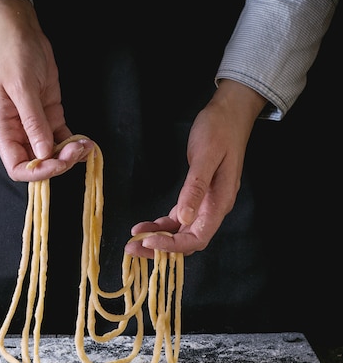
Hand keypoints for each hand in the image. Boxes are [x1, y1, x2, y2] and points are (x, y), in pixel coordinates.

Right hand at [0, 0, 93, 180]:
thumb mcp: (22, 88)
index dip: (38, 172)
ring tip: (86, 146)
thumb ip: (33, 122)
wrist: (23, 34)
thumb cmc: (15, 56)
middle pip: (39, 164)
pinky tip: (87, 142)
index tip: (57, 162)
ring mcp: (37, 126)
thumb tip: (42, 153)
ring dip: (71, 155)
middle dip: (59, 163)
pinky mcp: (51, 117)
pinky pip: (63, 139)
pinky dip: (75, 144)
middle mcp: (19, 132)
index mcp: (5, 129)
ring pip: (53, 154)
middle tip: (77, 150)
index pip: (17, 167)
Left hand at [125, 80, 266, 257]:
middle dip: (160, 248)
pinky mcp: (197, 196)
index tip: (149, 243)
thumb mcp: (205, 157)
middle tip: (132, 249)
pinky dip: (162, 225)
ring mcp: (205, 204)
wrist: (230, 113)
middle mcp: (213, 209)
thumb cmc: (219, 131)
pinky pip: (179, 219)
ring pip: (181, 232)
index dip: (174, 246)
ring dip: (158, 239)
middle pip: (187, 240)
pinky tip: (145, 227)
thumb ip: (196, 188)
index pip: (197, 238)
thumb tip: (185, 219)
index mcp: (219, 202)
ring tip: (134, 241)